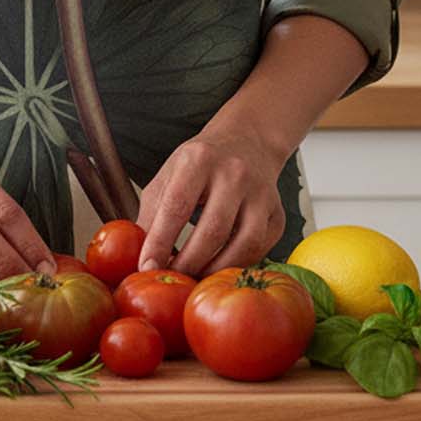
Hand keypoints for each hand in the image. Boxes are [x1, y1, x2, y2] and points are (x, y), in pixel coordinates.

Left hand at [134, 126, 286, 278]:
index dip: (160, 241)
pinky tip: (219, 267)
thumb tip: (141, 258)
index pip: (177, 206)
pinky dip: (237, 265)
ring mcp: (261, 193)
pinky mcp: (278, 214)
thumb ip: (153, 213)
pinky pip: (259, 250)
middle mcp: (234, 172)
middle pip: (212, 231)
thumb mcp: (170, 174)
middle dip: (188, 263)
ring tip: (195, 278)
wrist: (248, 141)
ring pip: (243, 245)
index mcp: (199, 158)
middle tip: (172, 279)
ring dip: (215, 270)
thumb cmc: (201, 163)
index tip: (147, 267)